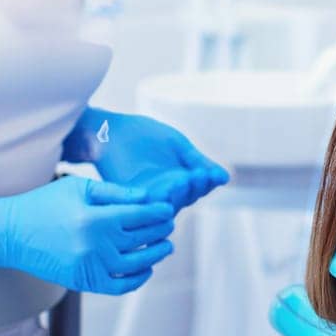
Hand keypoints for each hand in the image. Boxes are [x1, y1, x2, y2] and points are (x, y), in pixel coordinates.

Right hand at [0, 178, 176, 295]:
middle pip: (141, 238)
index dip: (158, 212)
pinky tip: (146, 268)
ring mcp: (88, 266)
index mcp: (94, 218)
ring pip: (135, 264)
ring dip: (155, 255)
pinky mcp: (81, 280)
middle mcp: (94, 245)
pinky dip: (137, 280)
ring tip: (165, 246)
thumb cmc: (42, 205)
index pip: (140, 216)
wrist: (8, 232)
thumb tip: (147, 198)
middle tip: (168, 225)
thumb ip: (115, 192)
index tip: (167, 210)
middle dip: (160, 231)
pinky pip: (118, 286)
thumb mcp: (78, 188)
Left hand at [67, 108, 228, 210]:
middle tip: (199, 175)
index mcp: (180, 180)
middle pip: (189, 197)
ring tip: (184, 178)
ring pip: (174, 203)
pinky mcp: (133, 199)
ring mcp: (150, 198)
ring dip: (181, 192)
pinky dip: (163, 196)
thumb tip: (225, 178)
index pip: (201, 187)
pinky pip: (152, 204)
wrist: (109, 131)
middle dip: (196, 186)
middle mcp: (167, 193)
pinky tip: (170, 183)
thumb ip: (198, 161)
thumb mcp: (178, 145)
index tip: (212, 173)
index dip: (208, 182)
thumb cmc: (142, 135)